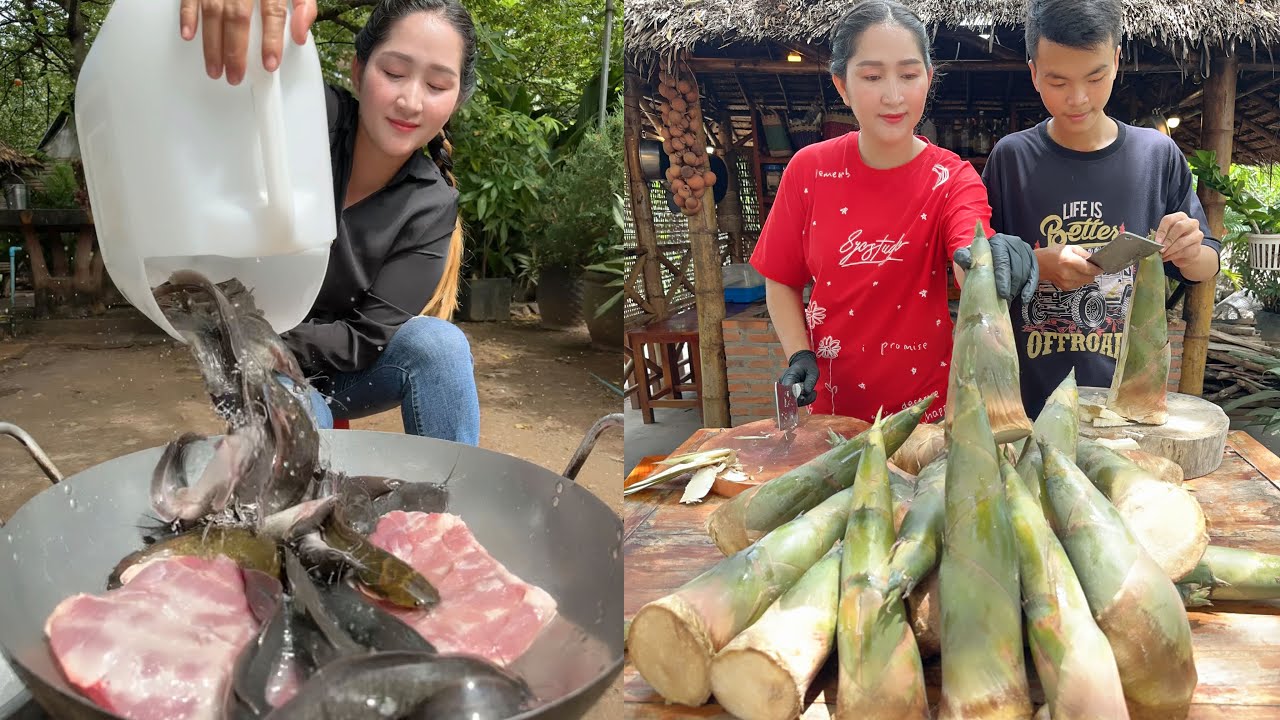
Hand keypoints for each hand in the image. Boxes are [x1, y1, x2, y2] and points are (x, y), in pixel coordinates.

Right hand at [180, 0, 317, 84]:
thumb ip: (303, 5)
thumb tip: (300, 34)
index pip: (272, 11)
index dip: (272, 39)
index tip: (270, 63)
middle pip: (238, 16)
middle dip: (235, 50)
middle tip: (236, 75)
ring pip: (213, 11)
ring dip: (212, 43)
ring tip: (215, 69)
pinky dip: (187, 15)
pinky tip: (189, 35)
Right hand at [780, 350, 819, 406]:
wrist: (803, 363)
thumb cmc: (808, 366)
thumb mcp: (812, 371)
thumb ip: (810, 381)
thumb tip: (806, 392)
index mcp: (788, 376)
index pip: (788, 389)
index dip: (795, 395)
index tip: (804, 397)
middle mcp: (784, 384)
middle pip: (791, 397)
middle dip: (803, 399)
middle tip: (813, 393)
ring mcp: (787, 389)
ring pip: (795, 401)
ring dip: (806, 400)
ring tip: (814, 392)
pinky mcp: (791, 393)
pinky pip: (797, 400)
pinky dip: (805, 399)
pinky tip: (811, 394)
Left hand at [953, 233, 1038, 303]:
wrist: (989, 253)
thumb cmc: (977, 258)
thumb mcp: (967, 255)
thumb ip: (963, 257)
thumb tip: (968, 262)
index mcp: (997, 242)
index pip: (1002, 261)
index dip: (1003, 278)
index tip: (1002, 294)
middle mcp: (1013, 243)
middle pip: (1016, 269)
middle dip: (1010, 287)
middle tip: (1003, 301)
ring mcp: (1025, 250)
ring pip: (1025, 273)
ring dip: (1017, 289)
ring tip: (1008, 300)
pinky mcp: (1032, 259)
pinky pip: (1034, 276)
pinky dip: (1029, 289)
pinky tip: (1023, 300)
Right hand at [1035, 244, 1102, 290]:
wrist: (1037, 265)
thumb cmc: (1051, 254)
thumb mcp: (1068, 247)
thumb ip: (1082, 253)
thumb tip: (1093, 258)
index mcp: (1071, 261)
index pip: (1091, 269)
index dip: (1098, 269)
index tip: (1100, 267)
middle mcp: (1069, 274)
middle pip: (1090, 278)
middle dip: (1091, 273)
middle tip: (1089, 268)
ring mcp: (1066, 282)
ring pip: (1084, 283)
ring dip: (1084, 277)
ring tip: (1077, 270)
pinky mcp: (1064, 287)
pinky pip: (1077, 285)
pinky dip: (1077, 281)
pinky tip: (1071, 275)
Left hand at [1154, 212, 1204, 267]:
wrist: (1186, 253)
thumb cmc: (1173, 240)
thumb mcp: (1166, 235)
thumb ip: (1160, 236)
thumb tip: (1152, 242)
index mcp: (1180, 217)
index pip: (1169, 219)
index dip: (1161, 230)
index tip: (1156, 241)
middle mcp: (1191, 223)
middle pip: (1179, 227)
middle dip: (1167, 239)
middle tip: (1160, 249)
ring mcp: (1197, 234)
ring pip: (1182, 241)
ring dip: (1169, 250)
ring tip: (1161, 255)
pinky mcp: (1197, 247)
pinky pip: (1184, 252)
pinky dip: (1173, 256)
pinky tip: (1166, 258)